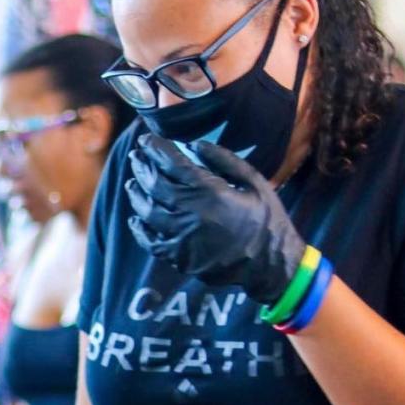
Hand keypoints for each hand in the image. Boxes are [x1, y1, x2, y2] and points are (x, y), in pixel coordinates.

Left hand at [125, 133, 305, 304]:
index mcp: (210, 191)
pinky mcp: (180, 258)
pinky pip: (150, 241)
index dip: (155, 148)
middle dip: (142, 166)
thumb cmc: (267, 219)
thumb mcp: (253, 181)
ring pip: (147, 211)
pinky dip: (139, 229)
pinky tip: (136, 218)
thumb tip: (194, 144)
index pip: (172, 163)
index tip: (145, 140)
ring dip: (137, 194)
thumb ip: (224, 160)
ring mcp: (182, 237)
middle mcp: (190, 213)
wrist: (272, 265)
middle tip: (136, 157)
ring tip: (132, 183)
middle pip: (154, 185)